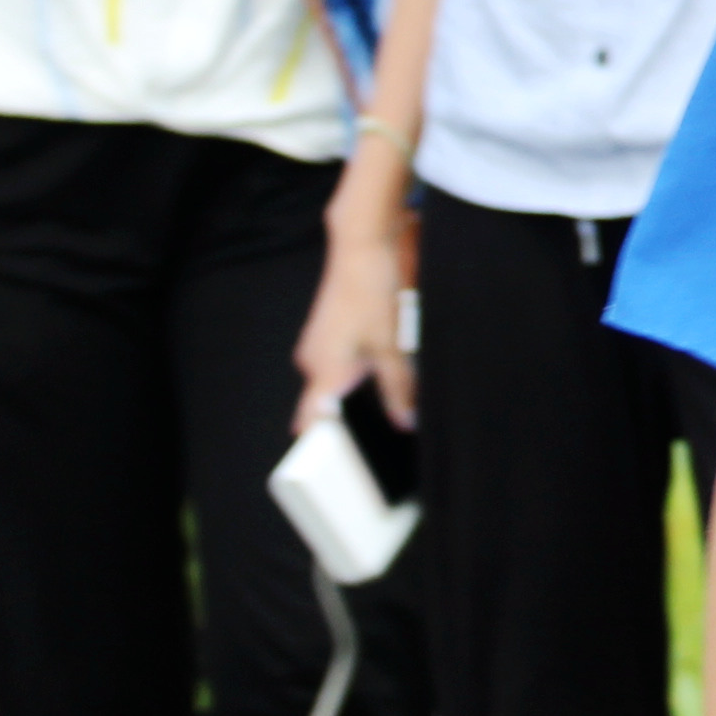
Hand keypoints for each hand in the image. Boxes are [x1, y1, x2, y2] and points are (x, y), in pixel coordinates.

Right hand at [294, 203, 417, 433]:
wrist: (362, 244)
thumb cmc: (371, 292)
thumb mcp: (392, 347)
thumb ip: (398, 388)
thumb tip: (404, 421)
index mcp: (321, 372)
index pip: (310, 423)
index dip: (322, 449)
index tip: (337, 471)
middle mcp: (312, 361)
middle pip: (325, 406)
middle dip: (348, 422)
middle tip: (375, 440)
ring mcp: (318, 345)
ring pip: (334, 383)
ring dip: (354, 393)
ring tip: (384, 402)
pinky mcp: (328, 331)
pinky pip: (338, 364)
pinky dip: (355, 372)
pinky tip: (380, 369)